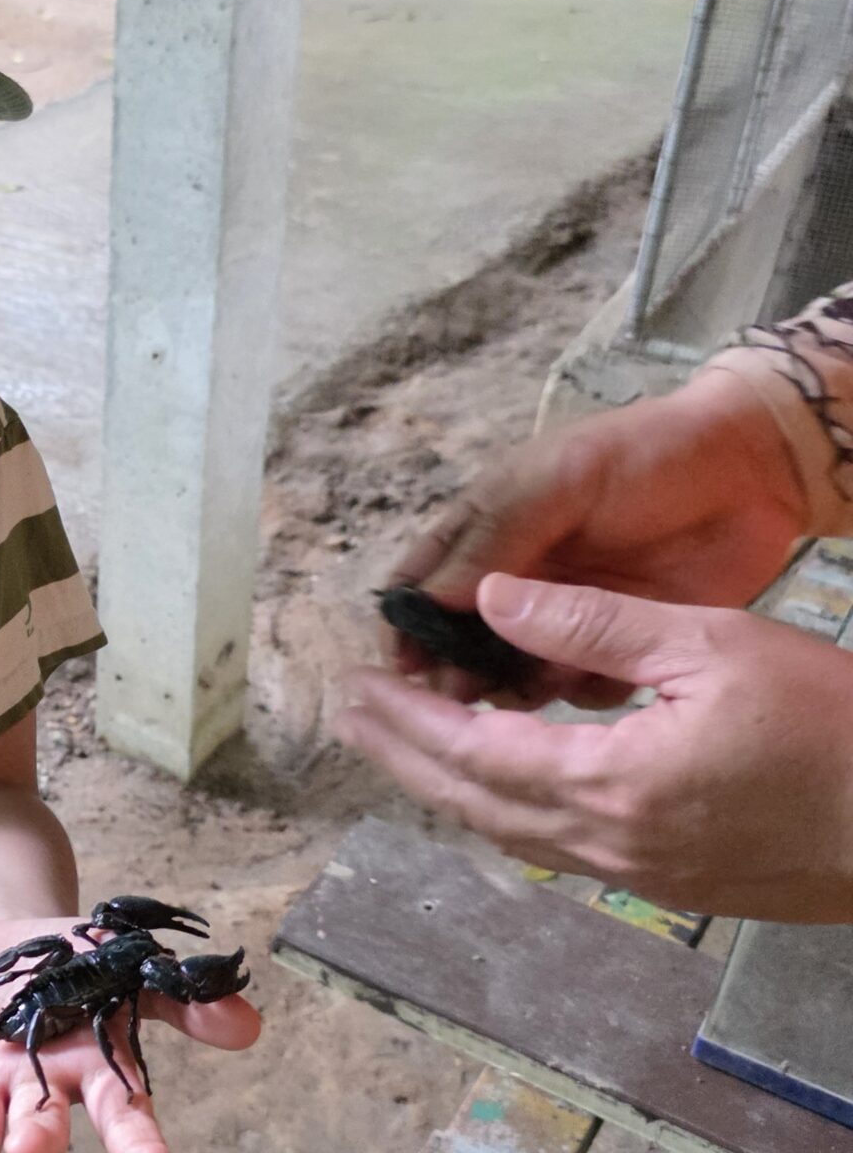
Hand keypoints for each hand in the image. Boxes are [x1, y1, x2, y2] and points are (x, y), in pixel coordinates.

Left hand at [0, 915, 262, 1152]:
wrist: (8, 935)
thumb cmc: (80, 965)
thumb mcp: (132, 971)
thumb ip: (183, 1000)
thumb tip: (249, 1026)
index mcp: (93, 1071)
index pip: (122, 1114)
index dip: (138, 1144)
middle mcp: (36, 1091)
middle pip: (41, 1126)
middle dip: (38, 1143)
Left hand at [337, 574, 852, 918]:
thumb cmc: (833, 724)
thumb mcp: (712, 643)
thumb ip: (592, 620)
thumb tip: (491, 595)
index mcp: (609, 783)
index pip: (470, 753)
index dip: (403, 720)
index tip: (353, 686)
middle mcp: (608, 845)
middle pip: (472, 803)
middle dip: (404, 756)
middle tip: (350, 715)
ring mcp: (640, 877)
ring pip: (513, 832)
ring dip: (451, 785)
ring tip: (407, 740)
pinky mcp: (672, 884)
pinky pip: (560, 847)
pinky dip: (510, 807)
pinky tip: (505, 776)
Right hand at [386, 372, 810, 704]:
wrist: (752, 469)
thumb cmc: (641, 456)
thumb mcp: (556, 481)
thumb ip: (493, 537)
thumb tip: (426, 603)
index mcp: (486, 533)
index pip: (420, 587)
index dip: (404, 628)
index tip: (400, 669)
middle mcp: (518, 583)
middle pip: (459, 644)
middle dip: (452, 673)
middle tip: (462, 694)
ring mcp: (567, 619)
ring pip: (513, 674)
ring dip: (510, 690)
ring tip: (525, 690)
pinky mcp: (619, 648)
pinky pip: (579, 690)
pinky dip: (575, 696)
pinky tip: (588, 685)